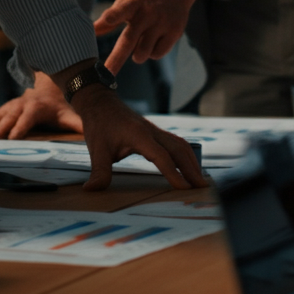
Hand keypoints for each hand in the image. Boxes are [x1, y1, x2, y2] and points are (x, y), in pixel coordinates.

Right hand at [0, 73, 82, 138]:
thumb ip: (79, 125)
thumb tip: (94, 136)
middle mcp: (21, 105)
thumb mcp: (71, 114)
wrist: (50, 86)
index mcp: (38, 108)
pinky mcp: (2, 110)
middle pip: (8, 118)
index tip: (12, 138)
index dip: (20, 126)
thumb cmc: (61, 106)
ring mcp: (9, 107)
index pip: (28, 118)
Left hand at [70, 85, 207, 190]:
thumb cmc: (100, 125)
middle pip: (179, 149)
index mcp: (140, 135)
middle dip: (192, 168)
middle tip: (202, 186)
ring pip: (180, 144)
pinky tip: (188, 165)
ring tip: (200, 179)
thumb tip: (91, 190)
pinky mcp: (155, 132)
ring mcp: (155, 130)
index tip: (184, 189)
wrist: (101, 103)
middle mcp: (152, 131)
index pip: (162, 157)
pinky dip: (185, 155)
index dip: (174, 173)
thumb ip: (99, 172)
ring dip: (192, 160)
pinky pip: (175, 143)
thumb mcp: (97, 149)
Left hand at [93, 0, 224, 71]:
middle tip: (106, 73)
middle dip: (116, 59)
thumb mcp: (128, 0)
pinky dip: (152, 53)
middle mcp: (148, 13)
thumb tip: (91, 31)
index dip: (114, 15)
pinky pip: (157, 54)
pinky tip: (153, 42)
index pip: (123, 8)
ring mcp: (162, 23)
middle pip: (129, 40)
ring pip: (143, 52)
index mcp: (134, 1)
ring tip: (139, 44)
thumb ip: (111, 17)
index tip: (107, 20)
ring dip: (137, 55)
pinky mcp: (175, 32)